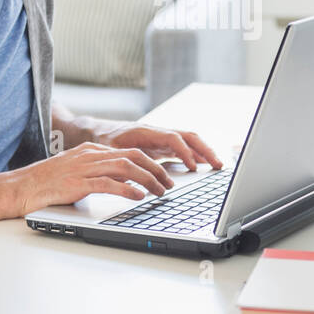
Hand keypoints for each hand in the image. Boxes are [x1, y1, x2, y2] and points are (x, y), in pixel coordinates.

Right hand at [8, 142, 175, 214]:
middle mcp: (90, 155)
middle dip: (155, 170)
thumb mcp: (76, 172)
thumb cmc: (46, 184)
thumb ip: (98, 174)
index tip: (163, 175)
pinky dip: (128, 190)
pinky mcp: (77, 183)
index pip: (129, 151)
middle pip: (132, 156)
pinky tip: (138, 197)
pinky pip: (108, 184)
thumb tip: (124, 184)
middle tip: (169, 184)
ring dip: (148, 180)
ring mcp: (84, 168)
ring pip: (125, 168)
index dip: (150, 163)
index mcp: (91, 150)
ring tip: (160, 192)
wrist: (20, 187)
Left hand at [90, 122, 222, 171]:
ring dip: (203, 153)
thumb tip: (132, 181)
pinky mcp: (160, 147)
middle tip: (218, 165)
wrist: (94, 132)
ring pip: (188, 142)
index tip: (193, 167)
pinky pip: (182, 149)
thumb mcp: (108, 152)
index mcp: (146, 132)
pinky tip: (202, 166)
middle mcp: (157, 134)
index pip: (173, 139)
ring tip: (217, 166)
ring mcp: (160, 140)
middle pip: (188, 137)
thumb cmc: (101, 140)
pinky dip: (194, 156)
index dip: (185, 152)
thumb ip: (122, 164)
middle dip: (205, 150)